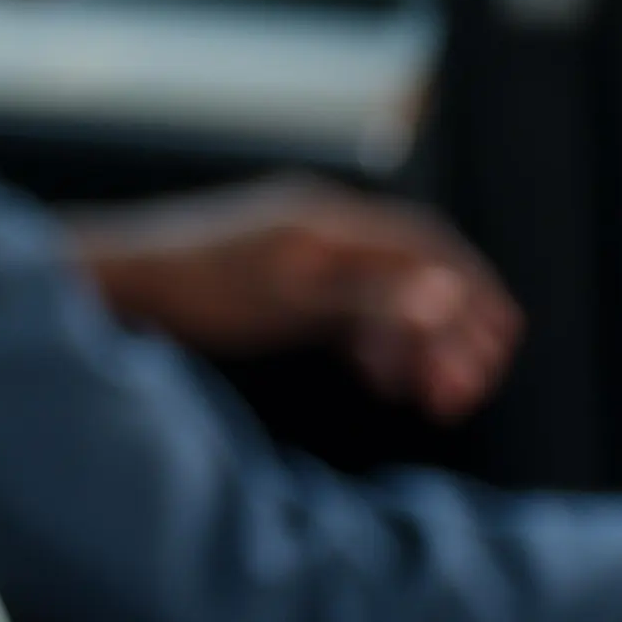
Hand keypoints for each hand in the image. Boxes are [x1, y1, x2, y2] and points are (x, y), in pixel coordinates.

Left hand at [68, 175, 525, 420]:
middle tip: (462, 395)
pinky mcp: (282, 276)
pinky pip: (349, 304)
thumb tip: (449, 295)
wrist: (120, 283)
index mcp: (330, 221)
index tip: (501, 349)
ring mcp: (301, 249)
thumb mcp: (292, 301)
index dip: (474, 294)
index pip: (430, 246)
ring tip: (426, 400)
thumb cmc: (200, 290)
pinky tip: (380, 378)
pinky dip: (375, 340)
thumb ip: (372, 298)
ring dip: (415, 344)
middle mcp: (321, 225)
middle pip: (414, 273)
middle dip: (449, 333)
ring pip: (383, 294)